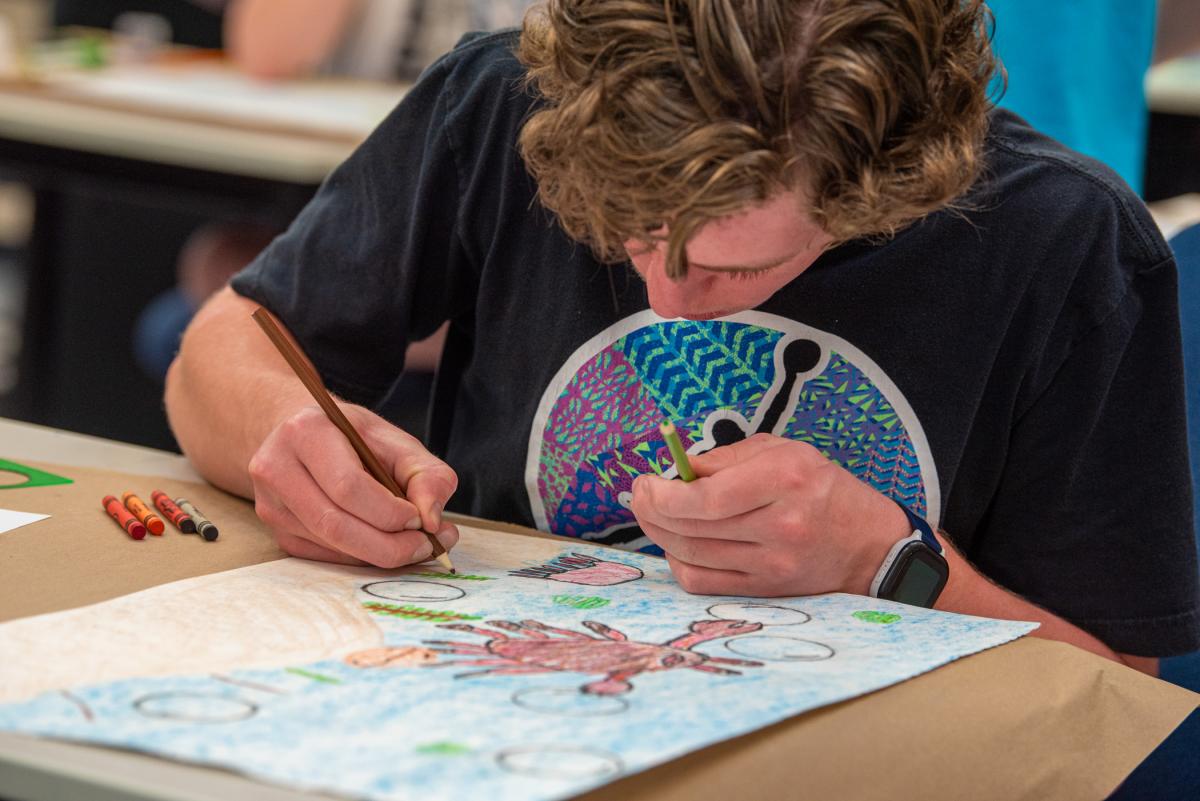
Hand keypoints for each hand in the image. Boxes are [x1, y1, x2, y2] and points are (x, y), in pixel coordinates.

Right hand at [248, 405, 458, 566]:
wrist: (304, 436)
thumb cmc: (353, 437)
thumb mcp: (396, 441)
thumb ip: (427, 475)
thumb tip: (433, 521)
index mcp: (306, 432)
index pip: (347, 486)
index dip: (389, 512)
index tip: (421, 520)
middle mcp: (277, 467)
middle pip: (334, 524)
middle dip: (388, 545)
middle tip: (425, 546)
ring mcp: (270, 502)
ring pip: (329, 545)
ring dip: (378, 554)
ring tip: (412, 545)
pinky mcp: (276, 530)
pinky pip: (322, 557)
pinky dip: (360, 557)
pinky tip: (381, 544)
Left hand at [630, 433, 909, 596]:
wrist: (869, 544)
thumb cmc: (821, 487)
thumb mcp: (782, 451)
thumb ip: (726, 458)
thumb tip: (676, 470)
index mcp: (785, 479)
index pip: (708, 497)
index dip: (665, 494)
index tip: (647, 482)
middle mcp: (781, 524)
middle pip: (694, 527)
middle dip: (652, 510)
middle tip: (640, 494)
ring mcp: (773, 563)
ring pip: (693, 555)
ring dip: (660, 534)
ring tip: (653, 514)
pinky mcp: (766, 589)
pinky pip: (704, 582)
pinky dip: (679, 562)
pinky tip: (676, 544)